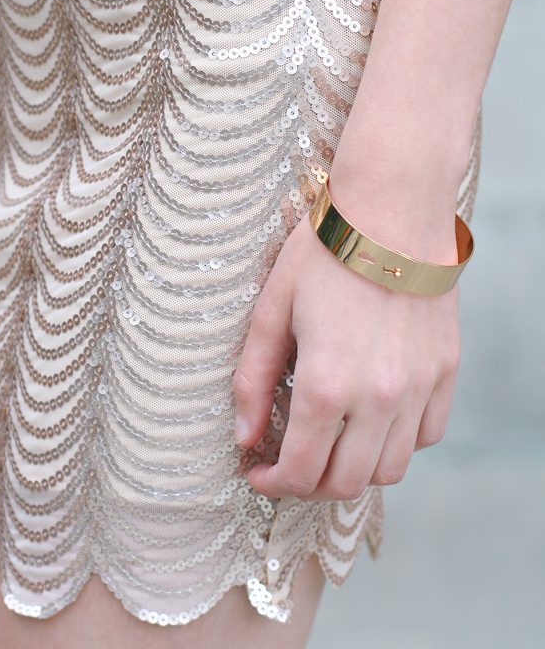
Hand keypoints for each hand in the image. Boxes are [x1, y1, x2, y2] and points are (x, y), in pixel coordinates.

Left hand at [233, 211, 460, 500]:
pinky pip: (428, 434)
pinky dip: (399, 441)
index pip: (301, 471)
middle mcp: (379, 397)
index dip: (273, 483)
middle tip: (290, 461)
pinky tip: (374, 417)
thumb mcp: (272, 309)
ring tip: (331, 442)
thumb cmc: (325, 251)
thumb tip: (245, 436)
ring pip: (391, 468)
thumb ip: (254, 378)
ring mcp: (420, 386)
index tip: (258, 472)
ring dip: (355, 468)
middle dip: (310, 483)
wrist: (392, 207)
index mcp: (327, 384)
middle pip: (347, 482)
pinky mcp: (446, 369)